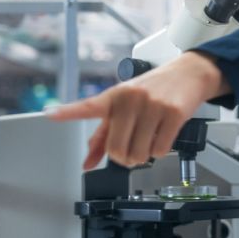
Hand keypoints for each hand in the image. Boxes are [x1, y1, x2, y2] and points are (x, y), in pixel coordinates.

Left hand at [45, 51, 228, 169]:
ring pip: (140, 154)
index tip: (50, 114)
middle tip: (131, 151)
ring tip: (148, 141)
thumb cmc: (154, 90)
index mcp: (114, 97)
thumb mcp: (125, 107)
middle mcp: (131, 99)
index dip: (67, 111)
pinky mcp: (173, 113)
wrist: (188, 74)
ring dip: (144, 156)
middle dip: (124, 158)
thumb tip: (88, 163)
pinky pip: (160, 150)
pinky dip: (160, 151)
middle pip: (117, 149)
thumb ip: (104, 136)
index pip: (87, 106)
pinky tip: (162, 136)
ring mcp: (153, 105)